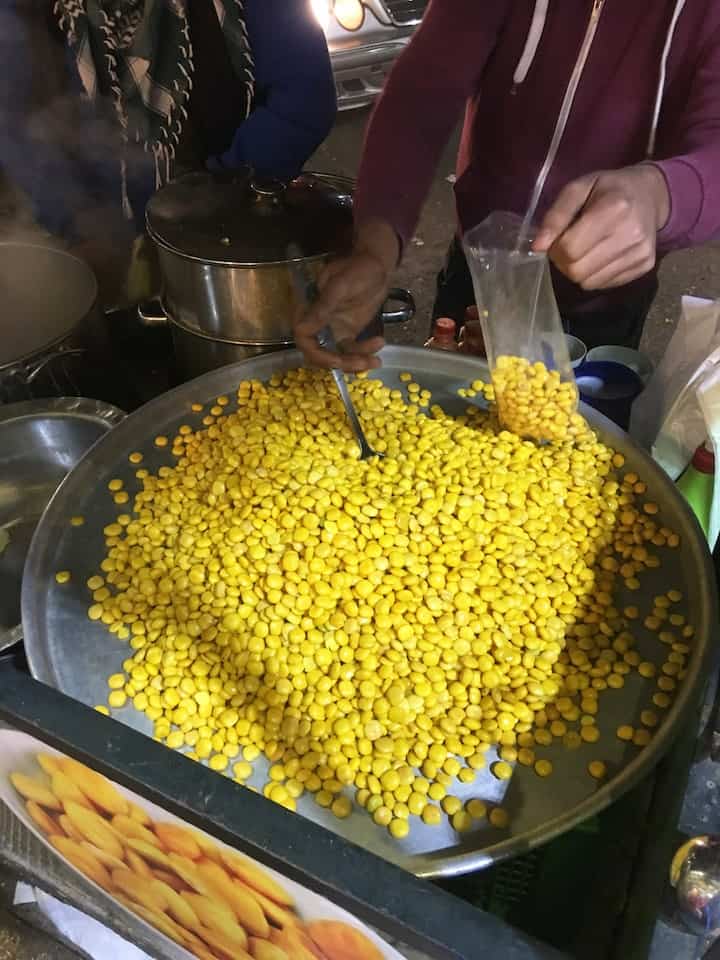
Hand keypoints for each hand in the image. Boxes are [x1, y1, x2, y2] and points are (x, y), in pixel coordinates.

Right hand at [294, 219, 398, 371]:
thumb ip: (322, 307)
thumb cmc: (356, 269)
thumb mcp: (339, 286)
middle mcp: (318, 324)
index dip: (316, 354)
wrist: (378, 267)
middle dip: (340, 363)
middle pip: (320, 353)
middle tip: (361, 363)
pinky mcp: (348, 334)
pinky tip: (379, 344)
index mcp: (309, 310)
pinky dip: (365, 354)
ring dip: (355, 363)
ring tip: (375, 361)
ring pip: (337, 356)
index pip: (304, 338)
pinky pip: (352, 352)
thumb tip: (302, 329)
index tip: (336, 360)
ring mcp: (333, 331)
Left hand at [533, 165, 669, 289]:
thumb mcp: (578, 189)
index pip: (570, 249)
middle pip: (578, 271)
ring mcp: (641, 253)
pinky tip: (602, 255)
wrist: (650, 194)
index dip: (556, 249)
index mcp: (614, 209)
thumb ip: (556, 216)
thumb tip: (538, 247)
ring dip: (579, 271)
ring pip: (590, 283)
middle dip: (565, 263)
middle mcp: (631, 234)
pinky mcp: (645, 266)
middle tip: (569, 248)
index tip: (557, 240)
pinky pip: (605, 284)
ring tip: (586, 250)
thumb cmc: (608, 189)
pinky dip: (596, 275)